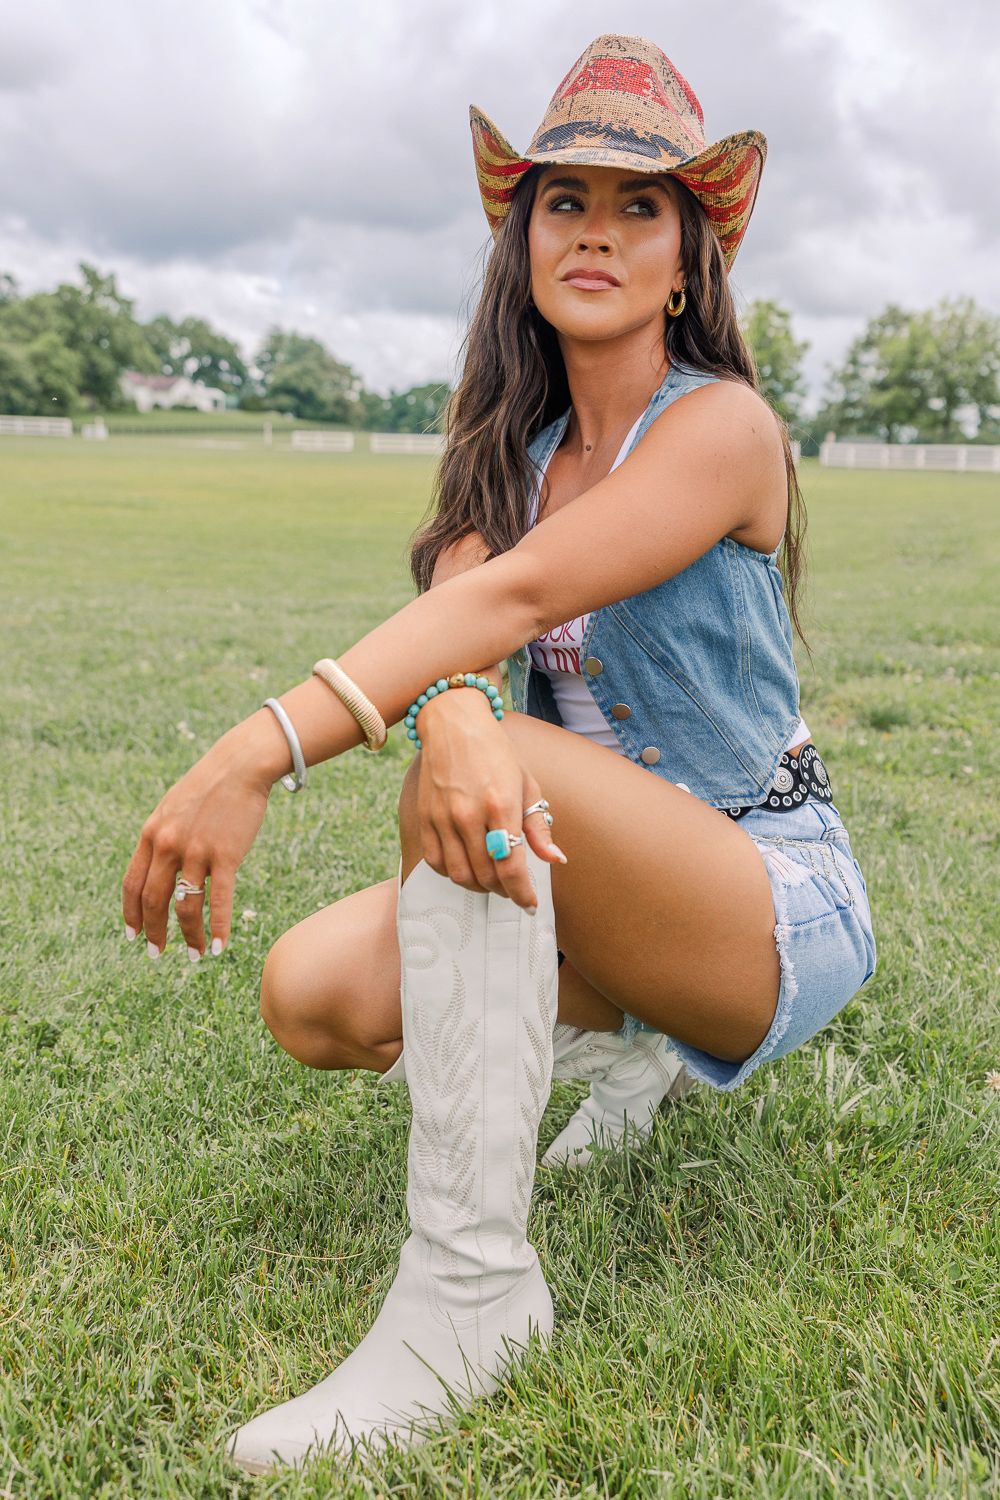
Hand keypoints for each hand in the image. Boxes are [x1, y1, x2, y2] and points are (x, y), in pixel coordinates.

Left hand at [121, 726, 273, 958]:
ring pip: (186, 906)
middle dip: (154, 932)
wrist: (240, 766)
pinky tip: (218, 947)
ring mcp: (196, 851)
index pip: (132, 884)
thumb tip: (158, 869)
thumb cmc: (209, 787)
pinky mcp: (226, 856)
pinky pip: (218, 900)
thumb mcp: (172, 809)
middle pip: (154, 901)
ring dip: (189, 936)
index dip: (131, 914)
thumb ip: (161, 838)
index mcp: (151, 834)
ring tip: (194, 955)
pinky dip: (217, 928)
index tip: (133, 936)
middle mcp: (168, 845)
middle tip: (157, 953)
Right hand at [414, 693, 566, 911]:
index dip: (523, 893)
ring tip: (492, 881)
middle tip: (513, 889)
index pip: (512, 866)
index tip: (530, 904)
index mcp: (501, 805)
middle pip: (486, 876)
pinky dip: (453, 874)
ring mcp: (443, 818)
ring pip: (460, 875)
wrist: (454, 725)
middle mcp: (469, 815)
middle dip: (504, 891)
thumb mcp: (527, 785)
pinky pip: (437, 863)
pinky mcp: (424, 819)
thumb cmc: (496, 754)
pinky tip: (467, 867)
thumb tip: (556, 859)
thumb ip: (539, 827)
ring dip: (479, 887)